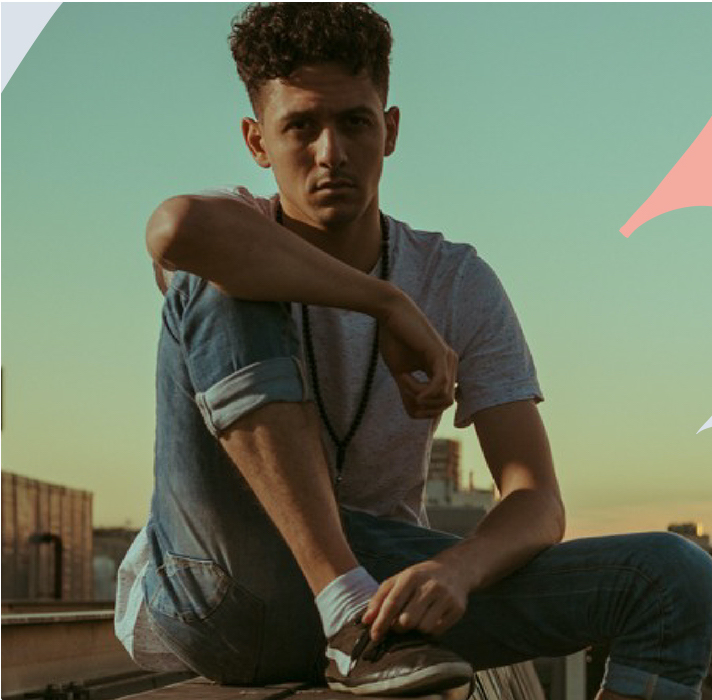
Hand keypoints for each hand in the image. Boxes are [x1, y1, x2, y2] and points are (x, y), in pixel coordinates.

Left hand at [362, 559, 468, 640]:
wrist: (454, 569)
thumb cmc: (419, 577)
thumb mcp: (399, 580)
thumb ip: (380, 598)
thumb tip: (366, 621)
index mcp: (412, 576)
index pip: (393, 603)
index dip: (381, 622)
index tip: (374, 635)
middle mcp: (430, 585)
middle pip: (407, 620)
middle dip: (399, 627)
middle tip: (399, 623)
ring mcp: (445, 597)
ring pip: (423, 628)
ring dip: (415, 629)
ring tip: (416, 618)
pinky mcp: (457, 609)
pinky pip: (437, 631)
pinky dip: (429, 630)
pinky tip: (429, 619)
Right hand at [377, 291, 457, 418]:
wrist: (390, 313)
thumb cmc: (394, 338)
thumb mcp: (400, 372)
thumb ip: (410, 390)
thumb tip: (417, 412)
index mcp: (442, 367)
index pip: (443, 402)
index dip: (425, 410)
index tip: (407, 400)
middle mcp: (450, 364)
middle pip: (446, 403)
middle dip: (425, 408)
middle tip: (406, 395)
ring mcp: (448, 359)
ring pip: (445, 397)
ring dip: (422, 398)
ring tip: (405, 384)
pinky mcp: (440, 354)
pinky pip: (440, 385)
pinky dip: (427, 394)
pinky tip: (416, 393)